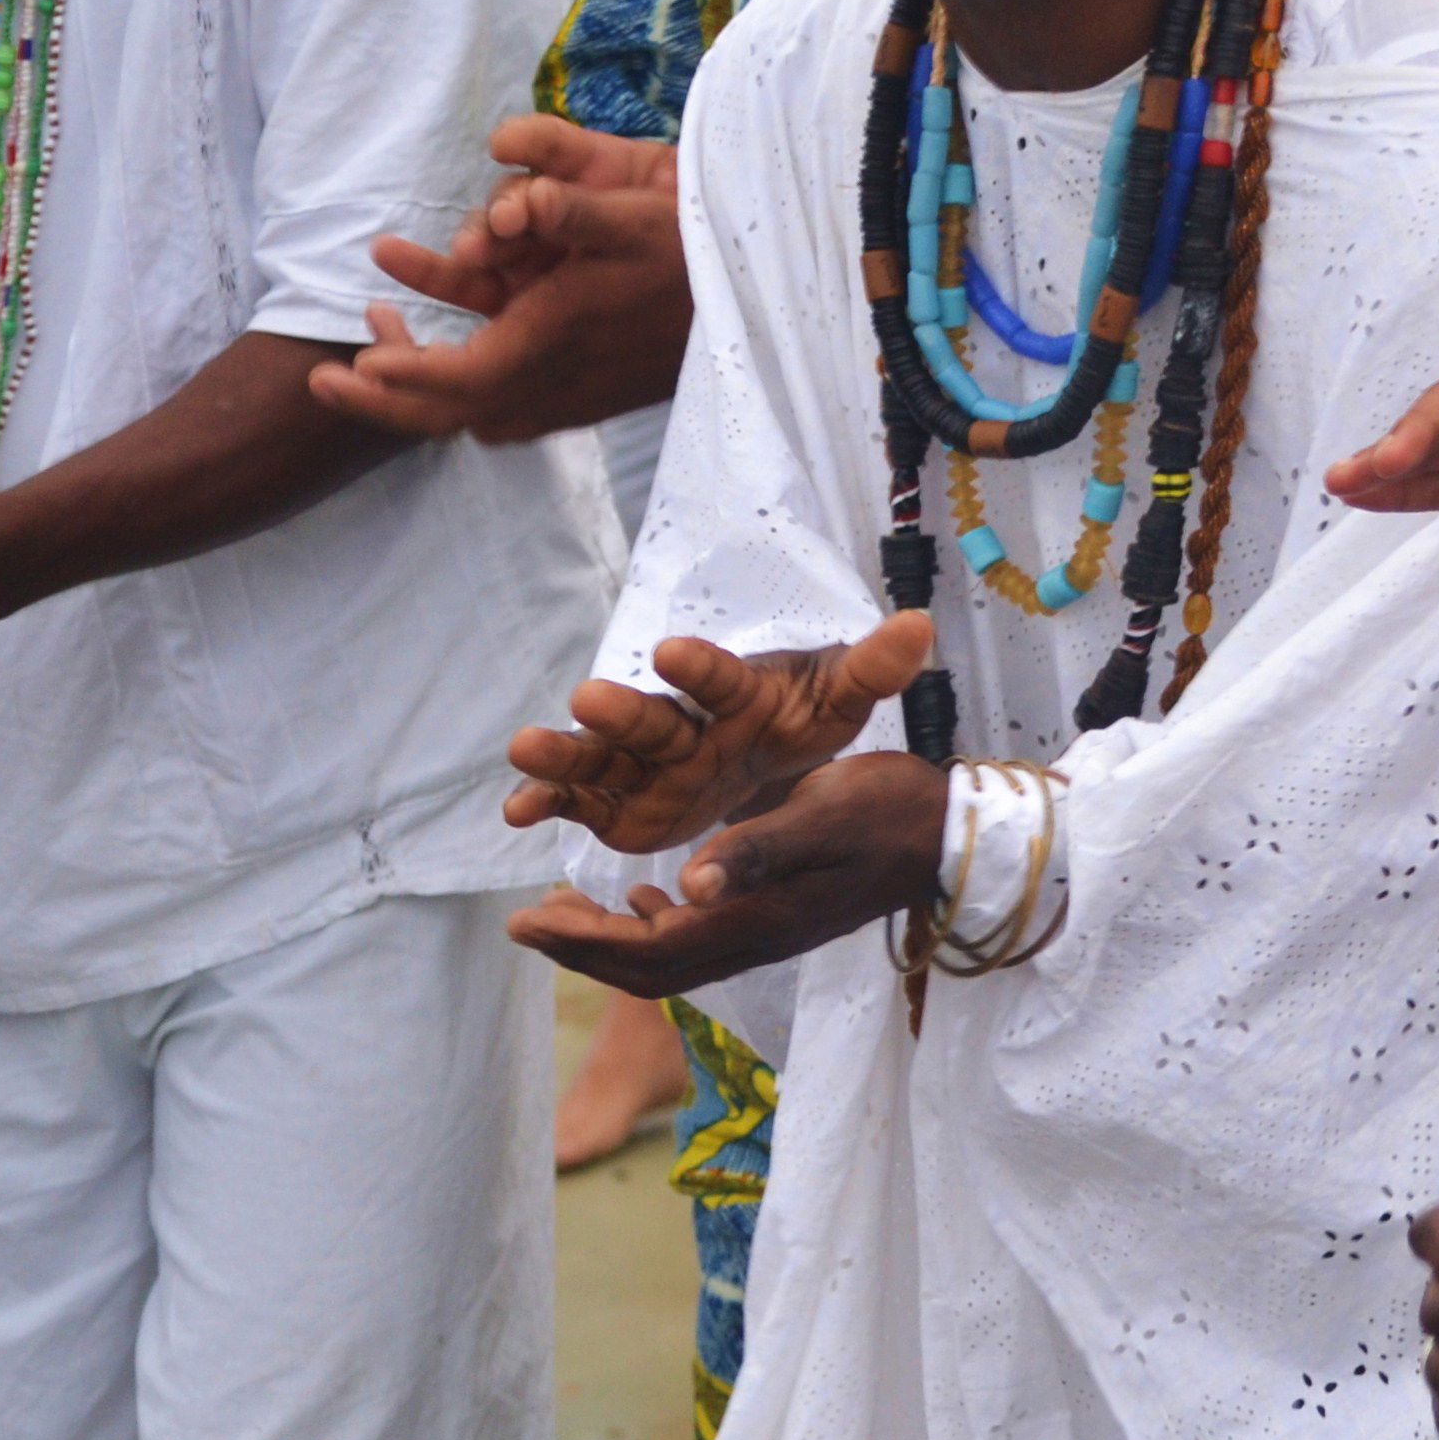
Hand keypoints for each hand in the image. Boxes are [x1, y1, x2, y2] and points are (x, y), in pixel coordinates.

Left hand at [309, 120, 692, 444]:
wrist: (757, 296)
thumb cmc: (692, 247)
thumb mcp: (635, 211)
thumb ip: (570, 203)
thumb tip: (519, 196)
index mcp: (558, 342)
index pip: (463, 381)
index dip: (406, 378)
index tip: (356, 362)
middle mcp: (556, 378)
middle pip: (453, 414)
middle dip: (385, 400)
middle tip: (323, 380)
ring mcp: (566, 390)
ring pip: (473, 406)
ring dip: (420, 378)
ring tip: (378, 328)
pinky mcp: (577, 386)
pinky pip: (503, 397)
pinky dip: (462, 376)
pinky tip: (441, 328)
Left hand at [506, 749, 949, 995]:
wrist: (952, 839)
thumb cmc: (889, 813)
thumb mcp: (819, 816)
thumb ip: (753, 851)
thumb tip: (686, 887)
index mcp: (756, 918)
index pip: (650, 949)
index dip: (582, 940)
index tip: (522, 921)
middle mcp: (757, 938)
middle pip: (652, 970)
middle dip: (583, 949)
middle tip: (525, 923)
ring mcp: (770, 932)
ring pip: (674, 959)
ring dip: (613, 942)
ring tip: (564, 915)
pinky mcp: (781, 917)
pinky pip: (703, 940)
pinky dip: (657, 928)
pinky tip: (645, 899)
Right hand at [507, 612, 937, 852]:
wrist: (772, 757)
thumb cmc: (800, 720)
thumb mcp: (838, 702)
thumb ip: (870, 670)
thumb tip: (919, 626)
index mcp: (734, 696)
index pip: (719, 678)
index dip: (700, 666)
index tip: (674, 653)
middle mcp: (681, 725)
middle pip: (648, 719)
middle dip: (620, 712)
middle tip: (589, 697)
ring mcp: (645, 765)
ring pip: (601, 758)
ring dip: (565, 755)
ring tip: (525, 752)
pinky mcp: (622, 801)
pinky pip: (581, 801)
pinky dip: (550, 803)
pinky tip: (518, 813)